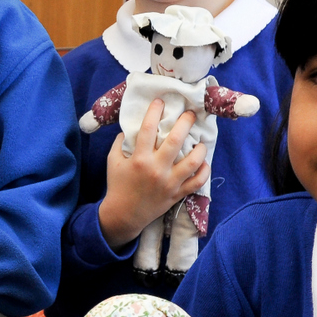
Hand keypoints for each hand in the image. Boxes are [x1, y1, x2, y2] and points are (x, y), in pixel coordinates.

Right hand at [96, 99, 208, 248]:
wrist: (124, 215)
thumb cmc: (118, 186)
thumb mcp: (113, 162)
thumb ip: (119, 143)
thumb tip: (129, 128)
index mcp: (139, 159)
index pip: (147, 129)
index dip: (154, 112)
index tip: (160, 101)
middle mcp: (156, 169)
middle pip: (176, 140)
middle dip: (185, 122)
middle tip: (189, 114)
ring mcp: (169, 182)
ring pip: (192, 161)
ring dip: (200, 148)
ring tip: (200, 141)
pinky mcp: (177, 194)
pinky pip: (197, 181)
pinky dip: (204, 171)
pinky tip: (203, 162)